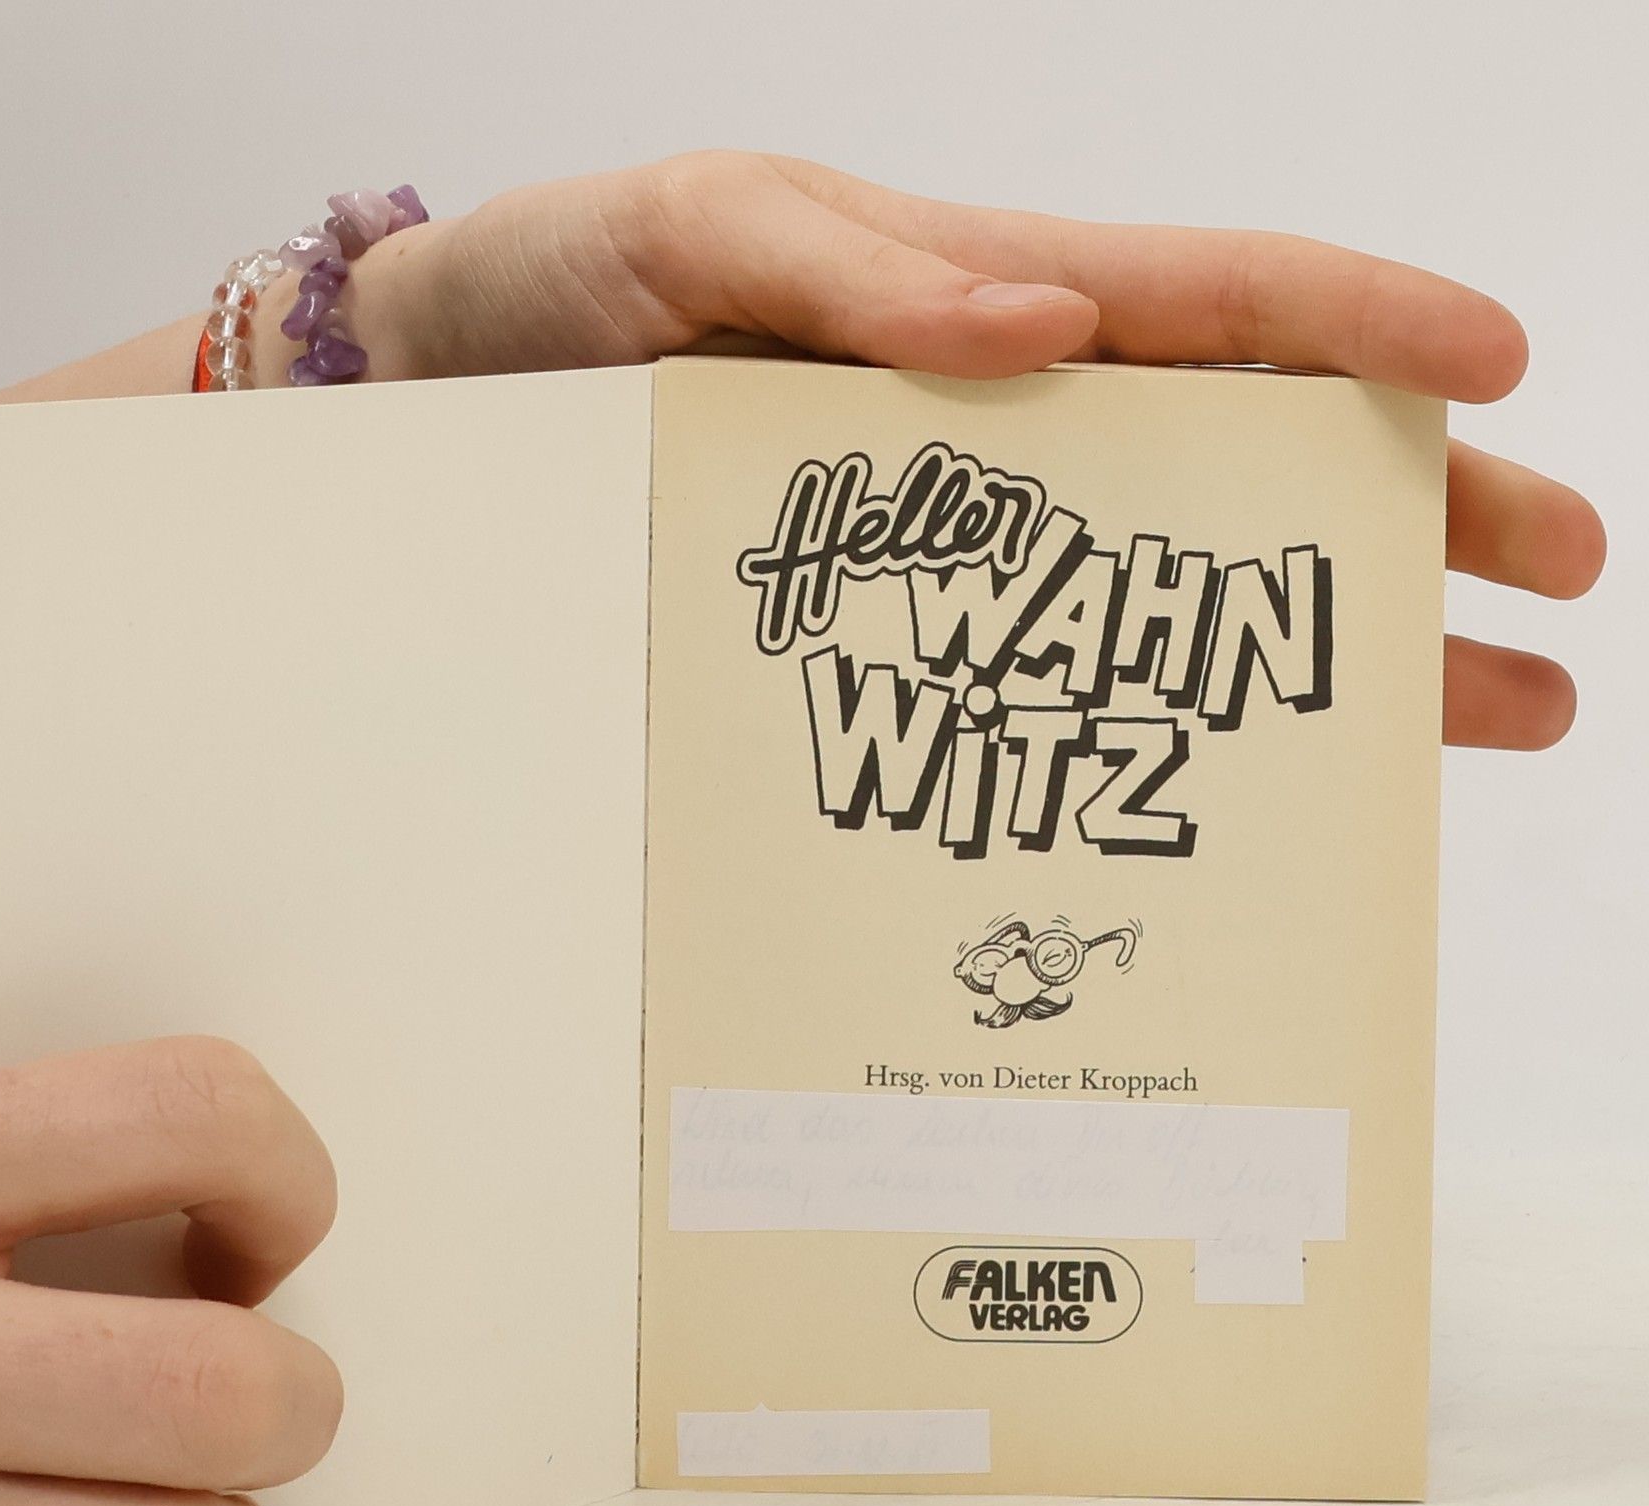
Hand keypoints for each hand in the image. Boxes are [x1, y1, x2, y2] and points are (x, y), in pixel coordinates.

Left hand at [346, 151, 1600, 749]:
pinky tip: (1209, 807)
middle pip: (1248, 468)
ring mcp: (948, 547)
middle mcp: (994, 432)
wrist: (431, 412)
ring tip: (1486, 713)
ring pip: (1173, 594)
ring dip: (1330, 656)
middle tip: (1554, 598)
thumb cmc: (557, 288)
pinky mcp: (877, 640)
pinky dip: (1130, 742)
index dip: (1362, 330)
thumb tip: (1052, 320)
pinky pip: (1036, 686)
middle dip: (1412, 521)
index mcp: (978, 302)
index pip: (1214, 303)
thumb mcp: (698, 236)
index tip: (1500, 372)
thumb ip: (862, 273)